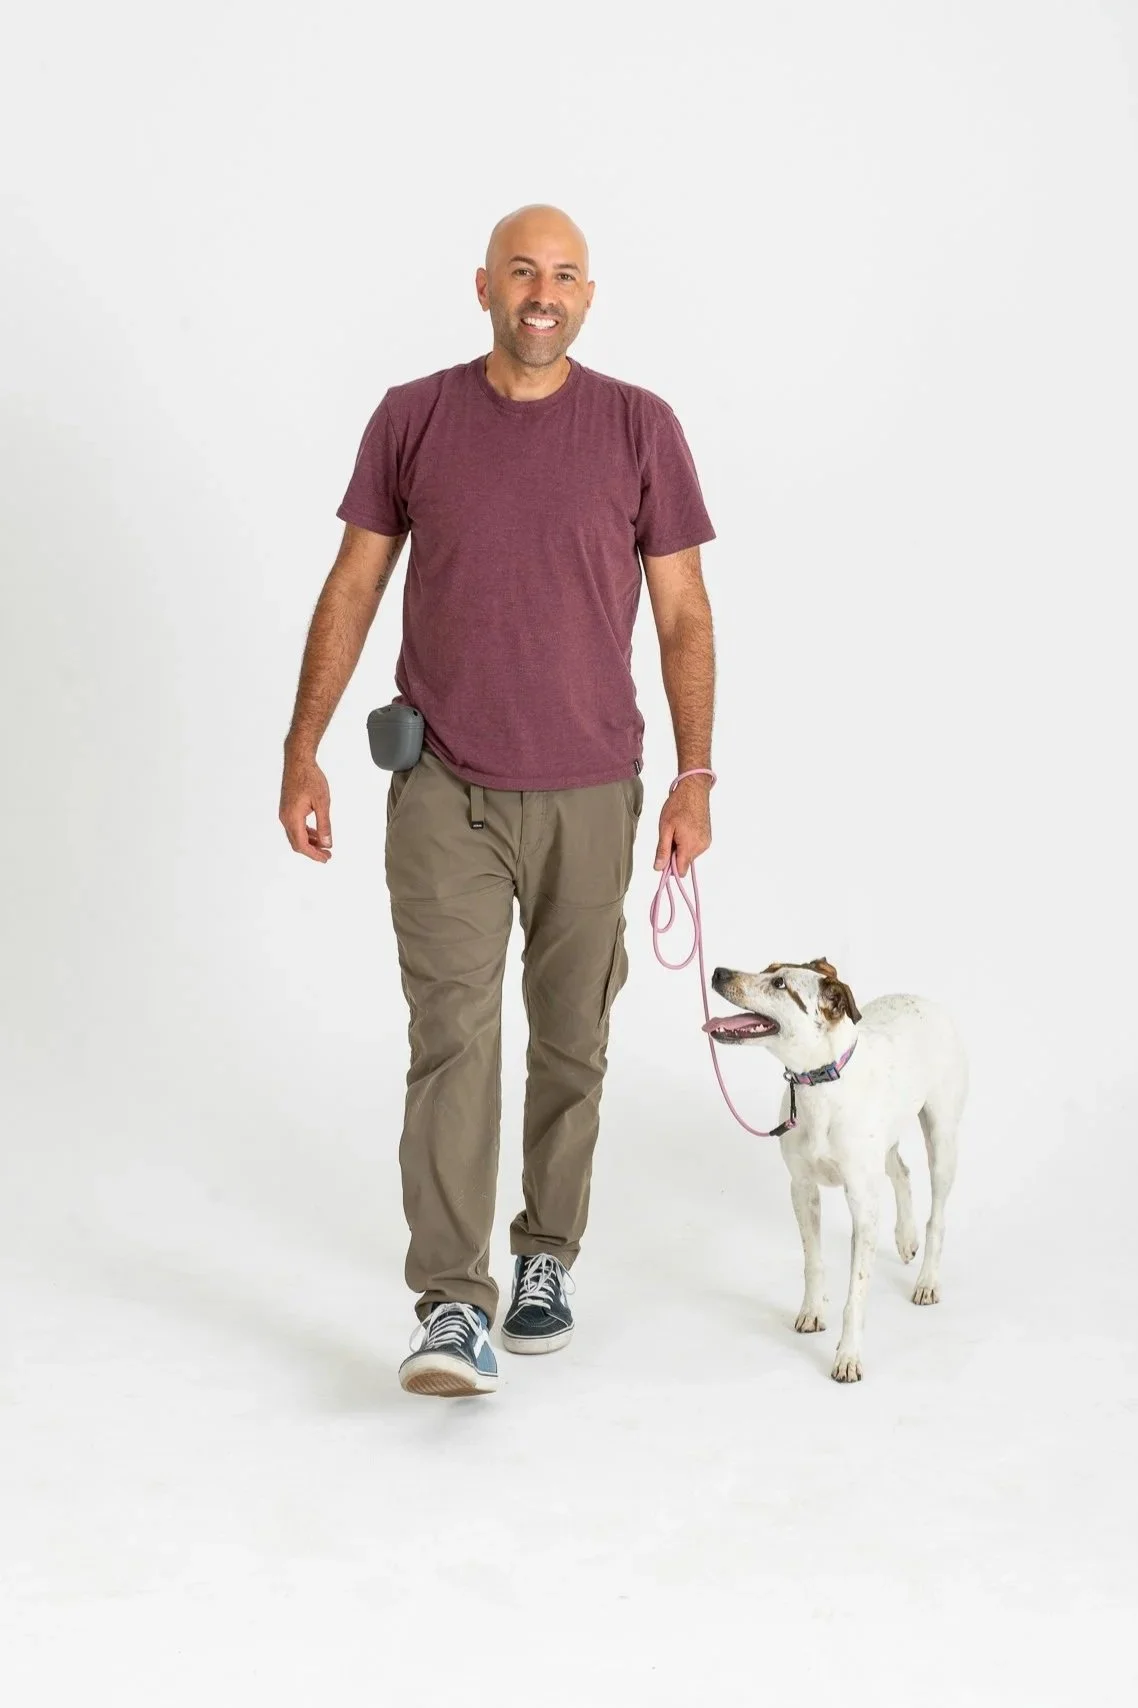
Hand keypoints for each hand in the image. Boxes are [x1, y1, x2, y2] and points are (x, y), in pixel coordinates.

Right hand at [279, 748, 332, 862]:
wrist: (298, 761)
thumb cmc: (310, 778)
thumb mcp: (322, 803)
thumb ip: (324, 825)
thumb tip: (327, 843)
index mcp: (292, 818)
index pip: (302, 844)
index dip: (314, 854)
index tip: (326, 858)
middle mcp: (285, 818)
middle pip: (297, 843)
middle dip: (312, 851)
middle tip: (327, 856)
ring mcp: (285, 813)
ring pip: (296, 835)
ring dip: (309, 842)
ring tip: (324, 846)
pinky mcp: (287, 808)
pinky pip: (295, 826)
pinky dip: (306, 832)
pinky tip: (317, 833)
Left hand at [653, 776, 712, 877]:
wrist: (694, 790)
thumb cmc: (678, 805)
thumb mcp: (665, 828)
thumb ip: (662, 850)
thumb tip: (658, 868)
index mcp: (689, 846)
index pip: (681, 871)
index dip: (670, 867)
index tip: (663, 856)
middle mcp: (701, 847)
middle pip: (684, 863)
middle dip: (674, 854)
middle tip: (669, 836)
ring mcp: (706, 842)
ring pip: (689, 855)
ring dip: (681, 848)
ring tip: (677, 830)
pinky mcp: (707, 838)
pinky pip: (695, 848)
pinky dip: (687, 842)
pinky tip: (684, 829)